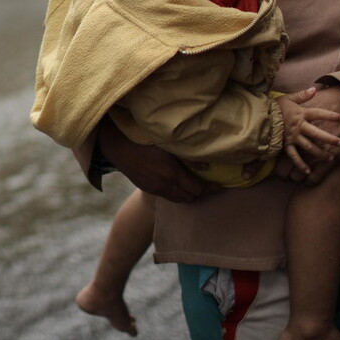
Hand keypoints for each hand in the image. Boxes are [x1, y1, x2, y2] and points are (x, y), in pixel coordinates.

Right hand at [97, 119, 219, 202]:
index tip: (221, 185)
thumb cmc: (144, 140)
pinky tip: (177, 183)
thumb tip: (207, 165)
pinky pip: (167, 196)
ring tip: (195, 185)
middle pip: (190, 198)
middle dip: (202, 193)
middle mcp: (164, 185)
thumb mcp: (167, 144)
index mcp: (172, 173)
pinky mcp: (147, 188)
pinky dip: (176, 193)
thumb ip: (188, 156)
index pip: (198, 189)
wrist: (117, 147)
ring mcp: (155, 188)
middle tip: (210, 185)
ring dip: (189, 195)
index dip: (211, 188)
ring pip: (178, 200)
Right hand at [273, 85, 339, 184]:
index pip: (318, 114)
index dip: (330, 116)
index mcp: (300, 114)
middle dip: (329, 139)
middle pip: (317, 134)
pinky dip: (301, 164)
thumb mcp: (288, 98)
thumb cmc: (274, 107)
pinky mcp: (285, 145)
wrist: (259, 116)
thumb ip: (302, 95)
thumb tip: (314, 88)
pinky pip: (294, 156)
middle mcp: (298, 126)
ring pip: (309, 147)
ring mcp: (292, 137)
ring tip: (330, 157)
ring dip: (320, 153)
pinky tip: (308, 171)